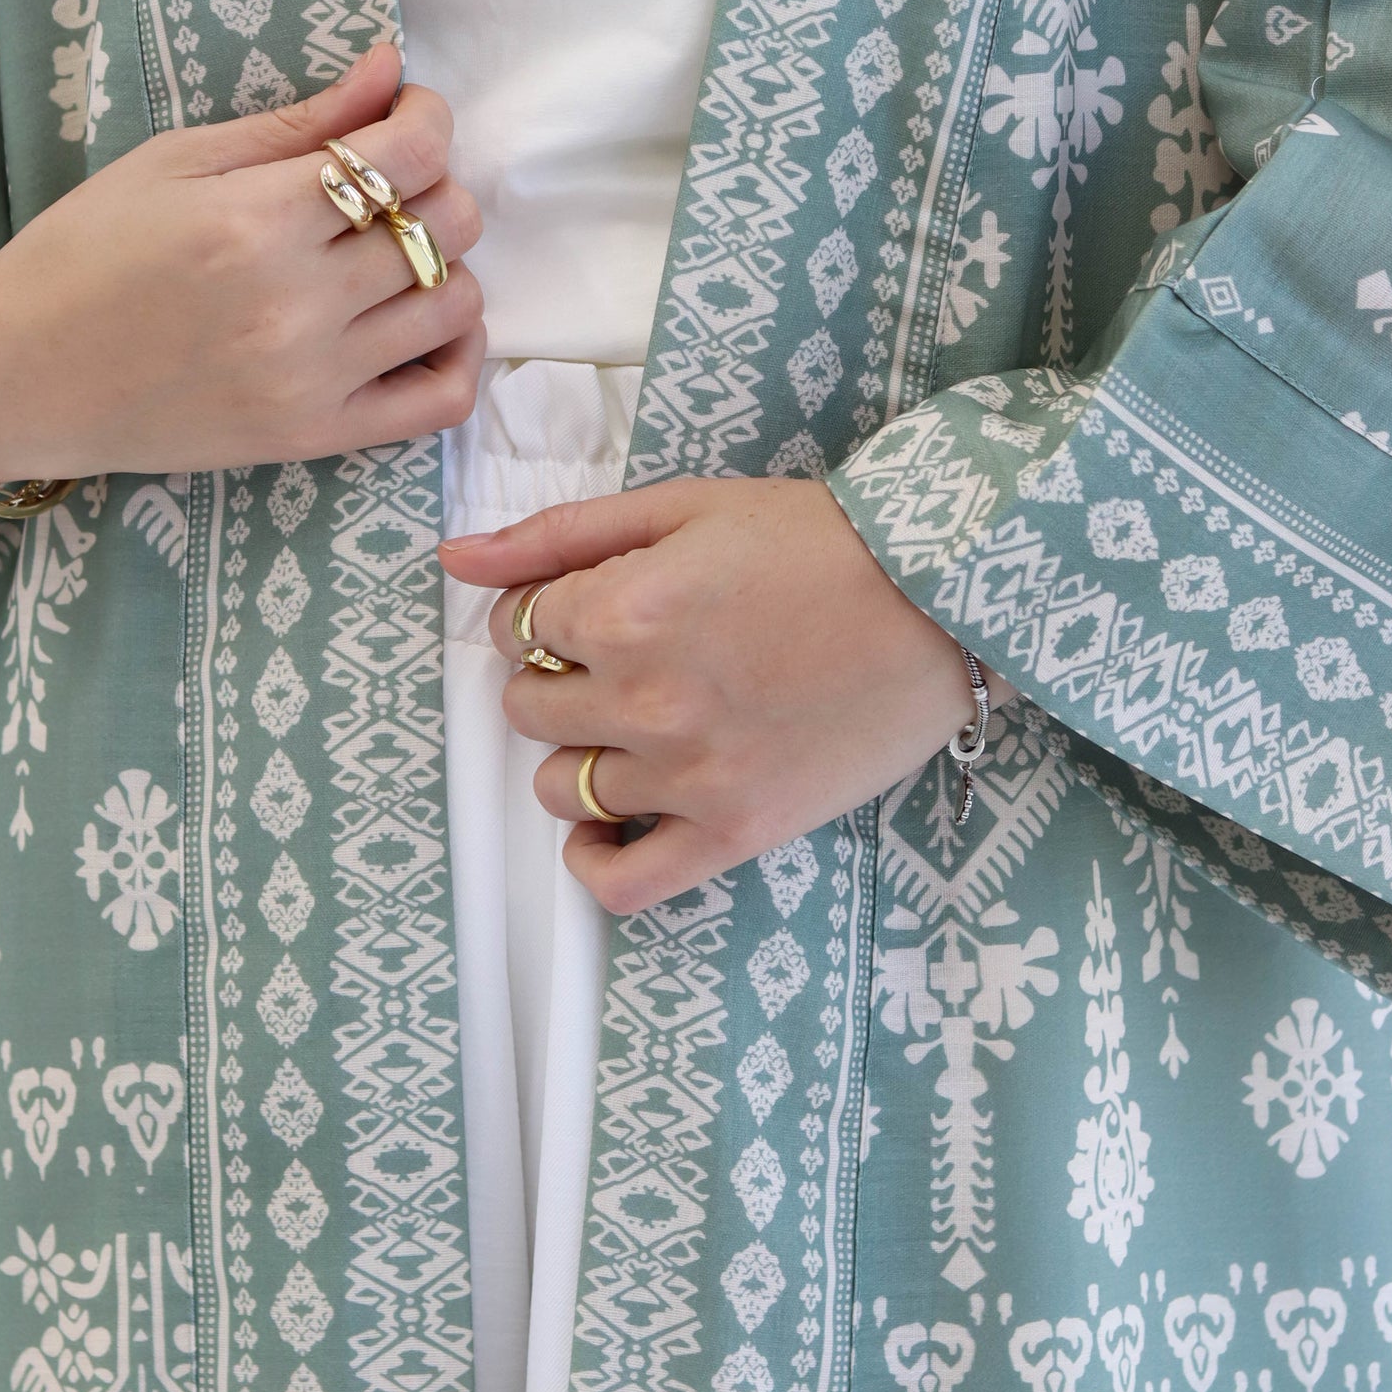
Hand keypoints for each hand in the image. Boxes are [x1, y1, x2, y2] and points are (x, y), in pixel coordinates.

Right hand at [0, 41, 484, 484]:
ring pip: (456, 303)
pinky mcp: (314, 437)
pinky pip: (440, 400)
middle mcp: (295, 302)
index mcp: (254, 218)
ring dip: (444, 262)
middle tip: (389, 182)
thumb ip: (299, 120)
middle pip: (445, 223)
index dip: (427, 116)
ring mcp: (311, 378)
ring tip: (393, 251)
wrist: (16, 377)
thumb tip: (392, 68)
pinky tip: (418, 322)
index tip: (404, 112)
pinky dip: (456, 353)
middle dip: (434, 183)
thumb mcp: (176, 162)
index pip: (410, 153)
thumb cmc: (84, 252)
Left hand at [439, 477, 999, 914]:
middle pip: (528, 709)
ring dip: (579, 754)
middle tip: (618, 657)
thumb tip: (455, 558)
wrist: (936, 599)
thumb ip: (558, 536)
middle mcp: (643, 701)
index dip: (544, 613)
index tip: (585, 608)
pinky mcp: (735, 831)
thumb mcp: (681, 508)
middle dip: (555, 678)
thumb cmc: (817, 541)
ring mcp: (687, 776)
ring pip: (560, 788)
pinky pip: (622, 883)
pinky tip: (610, 823)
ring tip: (637, 722)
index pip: (518, 628)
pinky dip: (595, 863)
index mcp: (623, 611)